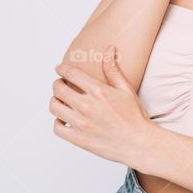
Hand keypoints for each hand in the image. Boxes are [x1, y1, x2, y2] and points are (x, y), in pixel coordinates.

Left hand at [50, 46, 155, 168]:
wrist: (138, 143)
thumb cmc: (134, 117)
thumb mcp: (126, 89)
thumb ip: (113, 70)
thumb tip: (108, 50)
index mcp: (99, 92)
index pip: (72, 74)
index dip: (62, 69)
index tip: (59, 69)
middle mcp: (87, 106)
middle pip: (59, 89)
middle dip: (57, 84)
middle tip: (60, 84)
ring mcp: (81, 123)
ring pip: (54, 107)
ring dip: (54, 101)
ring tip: (59, 100)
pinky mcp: (78, 139)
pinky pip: (57, 128)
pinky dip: (57, 122)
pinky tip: (63, 119)